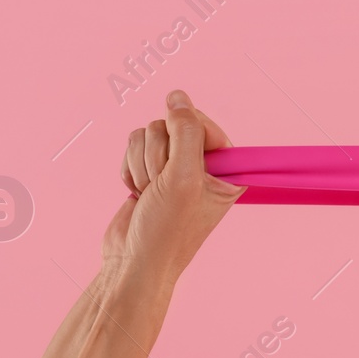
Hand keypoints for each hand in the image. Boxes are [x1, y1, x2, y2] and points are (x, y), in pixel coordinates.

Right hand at [101, 89, 246, 283]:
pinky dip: (130, 167)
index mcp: (228, 171)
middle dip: (159, 154)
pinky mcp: (149, 170)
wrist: (133, 261)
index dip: (185, 136)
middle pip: (173, 124)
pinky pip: (134, 145)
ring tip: (150, 193)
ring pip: (150, 132)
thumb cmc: (166, 230)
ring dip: (143, 163)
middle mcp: (204, 166)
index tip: (180, 163)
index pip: (205, 124)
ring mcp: (174, 167)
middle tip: (162, 184)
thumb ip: (185, 132)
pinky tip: (137, 192)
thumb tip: (177, 96)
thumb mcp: (183, 178)